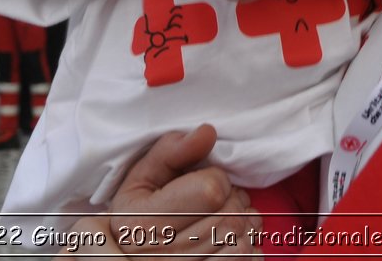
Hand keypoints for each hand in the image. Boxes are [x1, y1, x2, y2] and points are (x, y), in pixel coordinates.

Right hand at [102, 125, 259, 255]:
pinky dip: (249, 245)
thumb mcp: (144, 175)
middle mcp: (163, 254)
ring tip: (229, 214)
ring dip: (245, 222)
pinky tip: (234, 238)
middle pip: (229, 217)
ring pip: (241, 242)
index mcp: (145, 221)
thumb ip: (172, 151)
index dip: (217, 178)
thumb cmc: (141, 208)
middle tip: (222, 196)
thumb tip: (207, 132)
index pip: (210, 191)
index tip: (207, 180)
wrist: (132, 252)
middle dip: (234, 199)